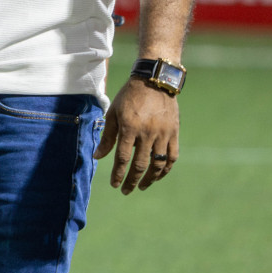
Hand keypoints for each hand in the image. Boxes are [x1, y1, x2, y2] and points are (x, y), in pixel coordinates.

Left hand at [94, 77, 178, 193]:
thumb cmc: (129, 97)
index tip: (114, 184)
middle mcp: (147, 133)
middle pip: (140, 165)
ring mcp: (163, 134)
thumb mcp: (113, 113)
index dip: (117, 173)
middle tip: (126, 190)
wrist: (154, 81)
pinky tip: (158, 175)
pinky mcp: (174, 133)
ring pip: (157, 164)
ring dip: (150, 179)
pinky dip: (165, 169)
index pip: (122, 158)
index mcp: (129, 128)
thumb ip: (107, 137)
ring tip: (142, 186)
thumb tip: (97, 156)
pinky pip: (172, 156)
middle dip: (132, 180)